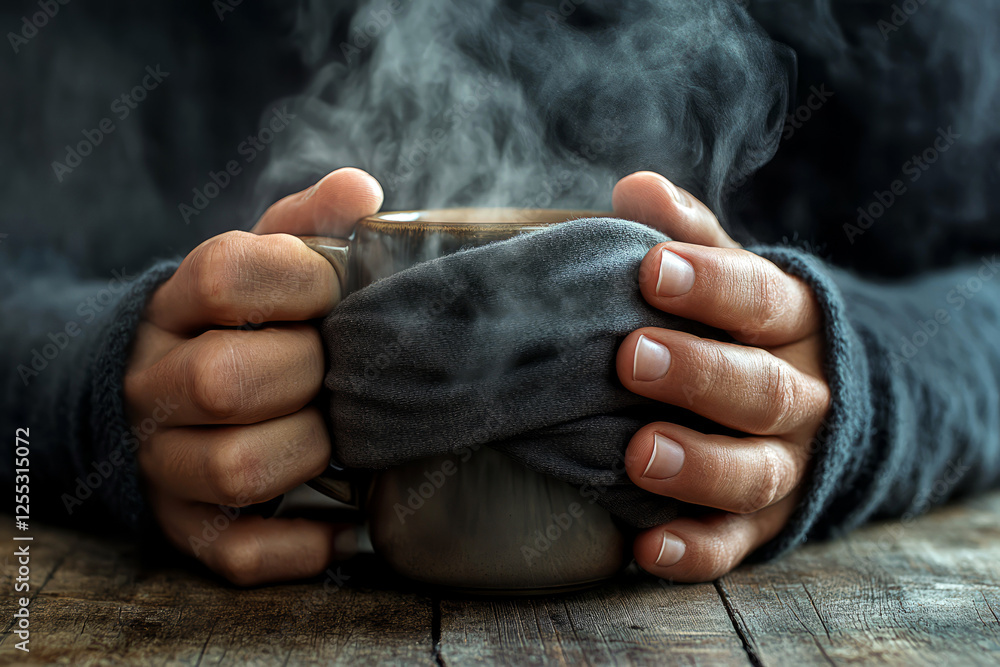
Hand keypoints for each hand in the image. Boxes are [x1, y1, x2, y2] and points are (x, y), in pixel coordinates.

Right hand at [125, 168, 382, 585]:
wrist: (168, 394)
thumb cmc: (241, 326)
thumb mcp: (263, 265)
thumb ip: (308, 225)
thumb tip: (362, 192)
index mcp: (174, 307)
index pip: (221, 275)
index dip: (296, 278)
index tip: (336, 290)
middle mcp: (154, 386)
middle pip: (227, 380)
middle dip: (307, 373)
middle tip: (338, 370)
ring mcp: (163, 462)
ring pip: (235, 469)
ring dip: (310, 451)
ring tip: (338, 434)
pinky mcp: (185, 529)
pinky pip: (237, 552)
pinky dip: (301, 544)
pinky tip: (347, 518)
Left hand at [612, 171, 829, 581]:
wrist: (815, 401)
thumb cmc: (742, 327)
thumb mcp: (730, 274)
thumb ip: (687, 235)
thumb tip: (635, 187)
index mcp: (792, 323)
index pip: (760, 299)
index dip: (712, 286)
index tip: (653, 269)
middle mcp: (801, 396)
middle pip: (760, 390)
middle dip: (698, 374)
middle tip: (629, 358)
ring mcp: (786, 465)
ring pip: (755, 473)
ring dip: (699, 466)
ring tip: (638, 455)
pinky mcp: (762, 524)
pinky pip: (733, 545)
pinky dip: (694, 551)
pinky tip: (644, 548)